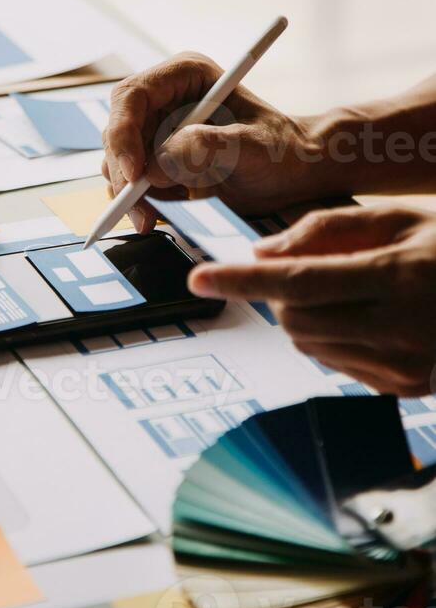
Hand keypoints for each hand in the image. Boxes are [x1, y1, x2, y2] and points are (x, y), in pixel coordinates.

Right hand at [103, 52, 324, 232]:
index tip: (135, 173)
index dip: (124, 132)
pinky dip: (136, 201)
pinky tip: (156, 216)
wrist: (294, 174)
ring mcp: (157, 130)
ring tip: (149, 218)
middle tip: (134, 206)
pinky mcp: (157, 160)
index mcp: (185, 76)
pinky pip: (130, 181)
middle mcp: (165, 99)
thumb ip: (205, 149)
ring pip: (118, 159)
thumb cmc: (282, 151)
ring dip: (126, 191)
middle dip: (122, 169)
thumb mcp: (252, 147)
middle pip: (117, 129)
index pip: (133, 96)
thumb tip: (155, 167)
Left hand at [188, 204, 435, 396]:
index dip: (242, 281)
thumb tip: (262, 252)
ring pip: (310, 345)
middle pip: (295, 319)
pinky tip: (364, 317)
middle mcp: (399, 330)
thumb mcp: (397, 217)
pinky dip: (330, 338)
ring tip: (343, 290)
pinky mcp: (408, 389)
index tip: (198, 276)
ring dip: (302, 316)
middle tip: (300, 270)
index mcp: (395, 277)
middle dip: (279, 295)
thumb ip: (325, 230)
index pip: (296, 282)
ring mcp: (406, 368)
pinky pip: (338, 365)